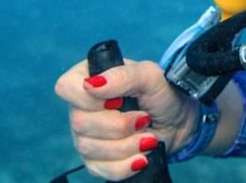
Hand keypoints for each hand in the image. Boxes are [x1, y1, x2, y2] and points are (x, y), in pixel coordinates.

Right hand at [54, 57, 197, 179]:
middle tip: (144, 119)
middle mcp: (81, 107)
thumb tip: (91, 85)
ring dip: (126, 146)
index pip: (66, 87)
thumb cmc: (163, 92)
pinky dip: (125, 166)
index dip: (90, 100)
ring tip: (148, 137)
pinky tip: (142, 157)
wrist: (179, 122)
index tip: (119, 102)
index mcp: (87, 77)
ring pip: (88, 148)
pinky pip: (99, 170)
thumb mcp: (150, 76)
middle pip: (79, 123)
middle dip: (119, 126)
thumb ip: (123, 76)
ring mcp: (85, 135)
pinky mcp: (95, 160)